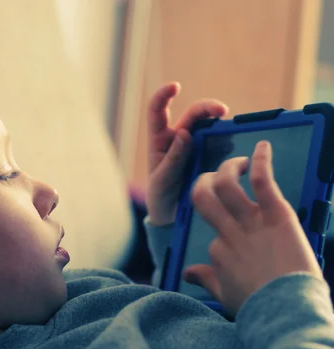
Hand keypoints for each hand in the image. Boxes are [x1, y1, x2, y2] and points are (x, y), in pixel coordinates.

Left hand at [146, 82, 227, 225]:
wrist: (172, 214)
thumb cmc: (160, 194)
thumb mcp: (162, 180)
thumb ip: (172, 159)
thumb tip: (185, 133)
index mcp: (159, 140)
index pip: (157, 111)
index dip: (163, 96)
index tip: (175, 86)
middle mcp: (178, 138)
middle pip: (193, 114)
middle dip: (208, 107)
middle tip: (222, 111)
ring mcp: (195, 145)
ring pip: (209, 126)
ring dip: (221, 125)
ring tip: (231, 131)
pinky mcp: (209, 155)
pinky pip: (220, 143)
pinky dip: (229, 140)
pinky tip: (236, 147)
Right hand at [184, 141, 323, 315]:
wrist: (286, 311)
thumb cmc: (258, 307)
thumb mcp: (224, 294)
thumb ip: (205, 279)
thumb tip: (187, 273)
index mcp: (218, 251)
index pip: (212, 230)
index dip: (220, 232)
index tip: (233, 235)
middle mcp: (228, 232)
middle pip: (203, 197)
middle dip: (205, 183)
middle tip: (215, 179)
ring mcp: (251, 222)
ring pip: (227, 185)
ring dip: (229, 168)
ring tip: (238, 162)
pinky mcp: (277, 215)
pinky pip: (263, 182)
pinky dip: (261, 161)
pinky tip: (262, 147)